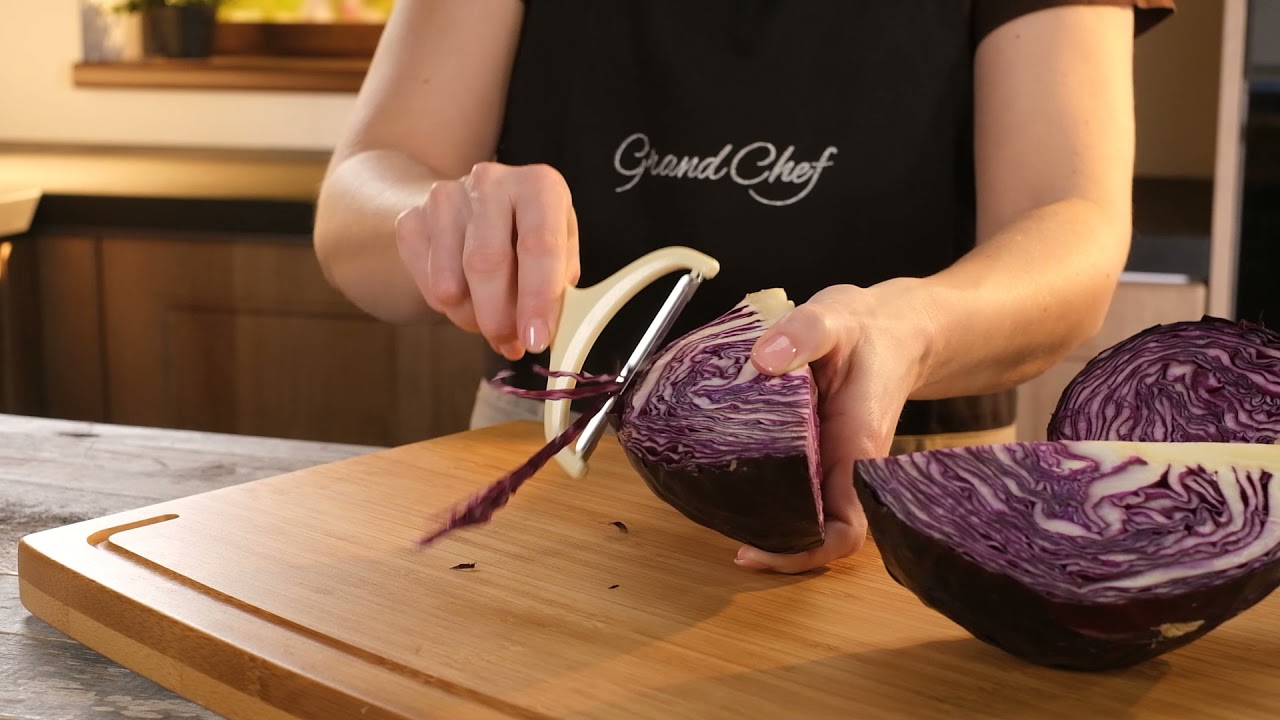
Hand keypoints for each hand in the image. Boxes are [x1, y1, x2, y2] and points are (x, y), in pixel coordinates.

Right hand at [394, 162, 580, 358]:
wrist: (472, 207)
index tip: (535, 340)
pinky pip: (428, 285)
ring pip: (451, 282)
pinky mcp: (412, 220)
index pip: (539, 245)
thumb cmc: (529, 235)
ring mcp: (445, 198)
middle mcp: (491, 182)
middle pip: (486, 262)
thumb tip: (545, 334)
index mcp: (539, 185)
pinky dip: (450, 309)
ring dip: (473, 319)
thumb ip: (560, 291)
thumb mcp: (560, 252)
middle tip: (509, 344)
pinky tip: (468, 300)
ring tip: (492, 323)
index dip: (538, 299)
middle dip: (498, 318)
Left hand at [737, 280, 937, 573]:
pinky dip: (756, 476)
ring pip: (794, 507)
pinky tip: (722, 461)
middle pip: (809, 530)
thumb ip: (803, 334)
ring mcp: (823, 458)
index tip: (755, 552)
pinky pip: (784, 475)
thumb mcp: (836, 319)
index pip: (843, 531)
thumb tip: (764, 359)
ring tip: (712, 502)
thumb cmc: (870, 331)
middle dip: (768, 539)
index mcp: (856, 450)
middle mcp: (840, 465)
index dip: (804, 554)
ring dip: (760, 512)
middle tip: (719, 526)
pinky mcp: (807, 445)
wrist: (889, 327)